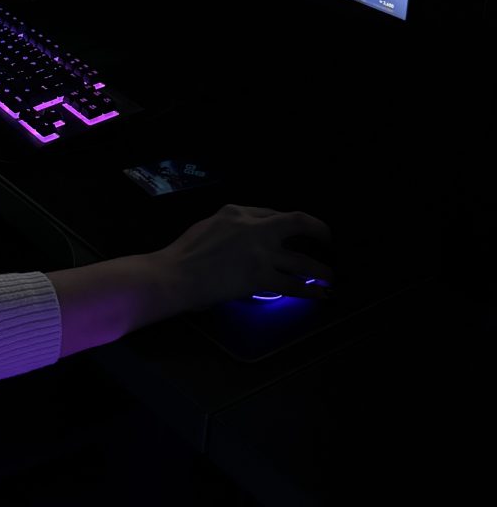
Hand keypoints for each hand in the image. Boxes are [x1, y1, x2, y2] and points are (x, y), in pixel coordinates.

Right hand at [158, 205, 332, 307]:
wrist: (175, 274)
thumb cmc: (184, 254)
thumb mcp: (207, 226)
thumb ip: (229, 228)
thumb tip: (242, 240)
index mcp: (236, 212)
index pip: (272, 213)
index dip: (288, 225)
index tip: (295, 233)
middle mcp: (254, 227)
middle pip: (297, 223)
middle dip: (319, 231)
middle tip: (327, 240)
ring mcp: (260, 252)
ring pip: (302, 261)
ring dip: (321, 270)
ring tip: (330, 276)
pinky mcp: (261, 277)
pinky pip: (293, 285)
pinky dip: (310, 291)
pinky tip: (318, 295)